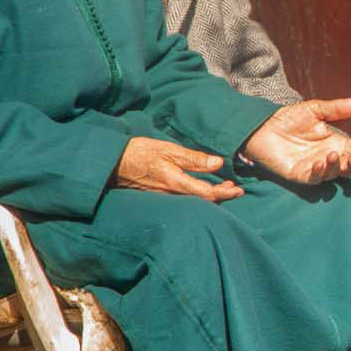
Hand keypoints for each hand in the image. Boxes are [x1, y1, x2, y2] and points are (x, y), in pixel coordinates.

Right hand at [115, 136, 242, 201]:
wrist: (112, 161)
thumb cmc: (139, 152)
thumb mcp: (168, 150)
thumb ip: (193, 158)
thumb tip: (218, 163)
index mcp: (175, 182)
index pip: (206, 194)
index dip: (224, 194)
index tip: (238, 190)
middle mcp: (170, 193)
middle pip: (202, 200)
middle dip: (221, 196)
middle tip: (235, 189)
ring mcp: (163, 195)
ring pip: (193, 200)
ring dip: (210, 194)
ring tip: (224, 187)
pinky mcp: (158, 194)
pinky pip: (183, 197)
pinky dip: (197, 193)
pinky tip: (202, 186)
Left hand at [244, 96, 350, 184]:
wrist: (261, 127)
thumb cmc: (288, 118)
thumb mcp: (314, 110)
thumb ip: (337, 109)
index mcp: (336, 142)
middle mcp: (329, 156)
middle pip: (350, 166)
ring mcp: (315, 168)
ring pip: (334, 174)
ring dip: (337, 167)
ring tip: (333, 155)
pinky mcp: (300, 175)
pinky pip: (315, 178)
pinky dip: (320, 172)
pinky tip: (321, 162)